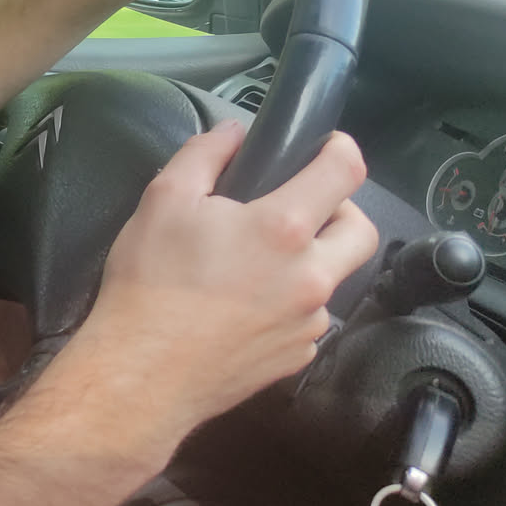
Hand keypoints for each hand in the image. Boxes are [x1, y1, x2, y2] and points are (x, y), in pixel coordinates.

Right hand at [74, 121, 377, 440]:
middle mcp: (311, 277)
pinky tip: (246, 306)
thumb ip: (204, 154)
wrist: (143, 372)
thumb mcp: (163, 199)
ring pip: (331, 279)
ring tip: (257, 262)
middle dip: (344, 209)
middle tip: (302, 205)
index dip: (341, 149)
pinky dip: (289, 304)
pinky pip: (308, 319)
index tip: (326, 146)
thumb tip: (232, 133)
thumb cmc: (151, 281)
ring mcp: (309, 323)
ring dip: (309, 261)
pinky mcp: (297, 358)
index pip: (344, 173)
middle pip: (362, 232)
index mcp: (283, 229)